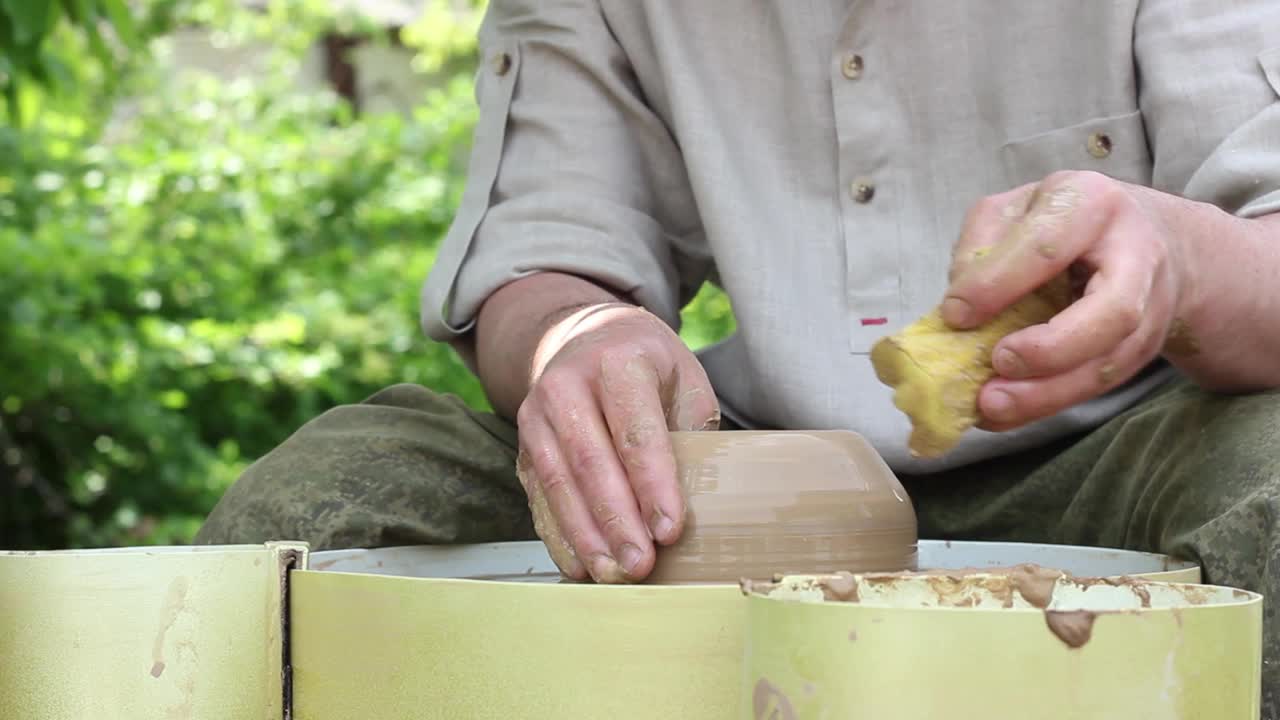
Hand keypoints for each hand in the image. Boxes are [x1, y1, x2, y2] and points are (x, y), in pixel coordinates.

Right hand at [514, 303, 719, 582]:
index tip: (670, 529)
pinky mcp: (524, 447)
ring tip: (614, 574)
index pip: (635, 431)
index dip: (652, 484)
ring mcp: (537, 416)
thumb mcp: (684, 380)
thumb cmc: (649, 368)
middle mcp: (567, 384)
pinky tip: (581, 567)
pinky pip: (538, 497)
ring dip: (586, 535)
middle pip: (591, 460)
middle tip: (641, 565)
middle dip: (617, 519)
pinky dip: (559, 536)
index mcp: (618, 361)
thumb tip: (698, 501)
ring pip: (557, 482)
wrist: (589, 339)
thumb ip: (690, 432)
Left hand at [941, 171, 1192, 430]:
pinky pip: (1099, 385)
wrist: (1150, 237)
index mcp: (1092, 204)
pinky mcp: (1145, 348)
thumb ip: (980, 248)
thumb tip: (958, 308)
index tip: (955, 315)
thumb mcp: (1014, 210)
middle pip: (1112, 313)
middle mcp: (1135, 255)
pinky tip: (1005, 414)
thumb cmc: (1063, 220)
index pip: (1047, 247)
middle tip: (998, 363)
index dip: (998, 285)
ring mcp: (1149, 307)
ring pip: (1109, 362)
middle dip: (1050, 349)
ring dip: (1047, 393)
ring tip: (991, 405)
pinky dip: (1049, 403)